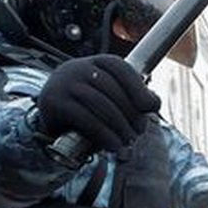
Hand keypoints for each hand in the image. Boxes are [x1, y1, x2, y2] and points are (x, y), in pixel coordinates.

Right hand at [36, 55, 159, 152]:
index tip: (151, 107)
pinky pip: (85, 118)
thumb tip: (154, 103)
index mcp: (96, 62)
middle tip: (139, 132)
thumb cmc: (89, 107)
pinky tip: (114, 145)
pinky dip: (104, 134)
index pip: (120, 67)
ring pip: (100, 103)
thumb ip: (133, 98)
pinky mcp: (54, 102)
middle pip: (111, 88)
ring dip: (119, 125)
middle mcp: (77, 67)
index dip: (138, 87)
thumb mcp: (111, 98)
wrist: (52, 118)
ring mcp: (64, 83)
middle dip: (130, 113)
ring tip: (128, 141)